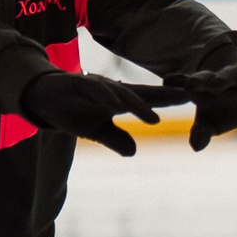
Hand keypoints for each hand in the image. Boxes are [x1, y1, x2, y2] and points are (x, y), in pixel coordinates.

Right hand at [19, 72, 182, 155]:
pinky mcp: (79, 85)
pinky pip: (95, 92)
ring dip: (137, 105)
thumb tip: (133, 151)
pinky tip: (117, 104)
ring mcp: (97, 87)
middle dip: (166, 95)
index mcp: (119, 101)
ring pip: (121, 95)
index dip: (170, 99)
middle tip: (191, 96)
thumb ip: (115, 138)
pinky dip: (106, 98)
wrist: (42, 98)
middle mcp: (112, 91)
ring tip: (154, 118)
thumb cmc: (71, 111)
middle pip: (144, 92)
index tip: (194, 100)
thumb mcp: (95, 131)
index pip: (149, 100)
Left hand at [168, 62, 236, 149]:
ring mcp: (236, 75)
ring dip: (222, 80)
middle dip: (199, 81)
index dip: (178, 82)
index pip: (187, 84)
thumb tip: (195, 147)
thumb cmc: (225, 109)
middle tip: (190, 84)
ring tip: (216, 85)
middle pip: (206, 79)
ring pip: (228, 76)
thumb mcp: (212, 123)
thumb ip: (202, 132)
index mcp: (201, 88)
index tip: (167, 81)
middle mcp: (216, 79)